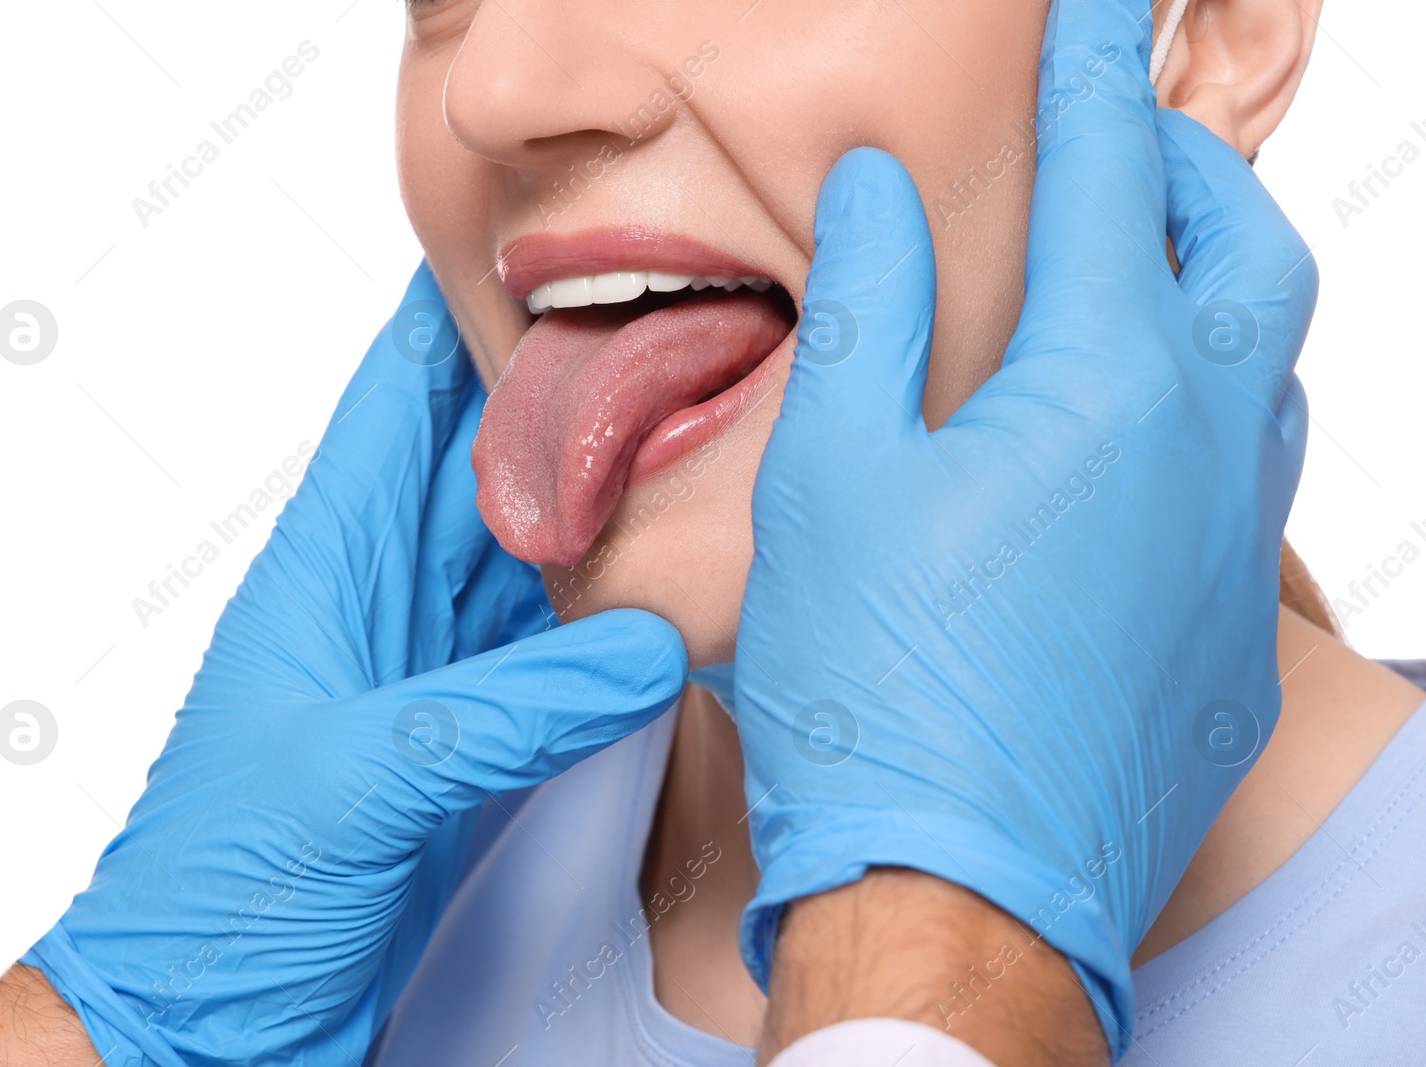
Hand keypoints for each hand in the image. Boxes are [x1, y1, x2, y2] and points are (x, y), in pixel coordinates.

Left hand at [21, 264, 687, 1065]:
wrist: (199, 1023)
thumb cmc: (217, 897)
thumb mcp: (359, 781)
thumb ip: (503, 710)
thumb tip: (642, 645)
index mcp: (329, 571)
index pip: (399, 400)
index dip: (463, 315)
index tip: (550, 252)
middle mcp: (384, 602)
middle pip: (487, 462)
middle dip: (570, 398)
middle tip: (671, 338)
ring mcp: (430, 669)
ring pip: (528, 550)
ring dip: (598, 501)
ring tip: (688, 440)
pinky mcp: (466, 738)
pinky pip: (548, 647)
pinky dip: (606, 613)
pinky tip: (663, 589)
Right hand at [731, 0, 1313, 1058]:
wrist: (959, 892)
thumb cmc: (879, 692)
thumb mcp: (832, 476)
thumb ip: (871, 310)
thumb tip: (880, 190)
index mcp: (1098, 388)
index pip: (1105, 175)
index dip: (1088, 69)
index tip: (1088, 5)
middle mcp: (1205, 449)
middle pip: (1242, 247)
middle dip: (1186, 168)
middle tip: (1120, 141)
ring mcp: (1236, 546)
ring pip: (1270, 364)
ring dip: (1215, 288)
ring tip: (1139, 279)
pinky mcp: (1235, 634)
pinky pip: (1254, 479)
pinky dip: (1209, 411)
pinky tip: (1132, 448)